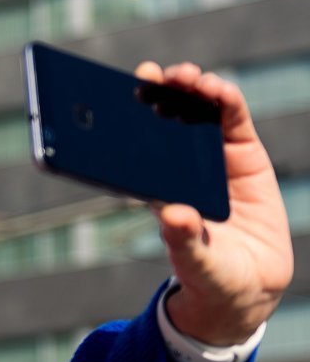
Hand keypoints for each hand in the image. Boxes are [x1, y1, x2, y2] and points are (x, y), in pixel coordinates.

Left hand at [139, 62, 294, 345]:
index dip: (124, 120)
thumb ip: (184, 240)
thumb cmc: (208, 274)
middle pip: (165, 121)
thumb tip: (173, 215)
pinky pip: (234, 121)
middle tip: (149, 76)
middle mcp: (180, 167)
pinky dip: (227, 102)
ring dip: (191, 90)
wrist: (249, 285)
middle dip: (157, 94)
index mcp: (155, 187)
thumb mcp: (195, 261)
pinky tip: (218, 90)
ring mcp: (214, 158)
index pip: (134, 146)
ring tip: (184, 78)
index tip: (111, 98)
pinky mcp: (245, 155)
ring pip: (199, 113)